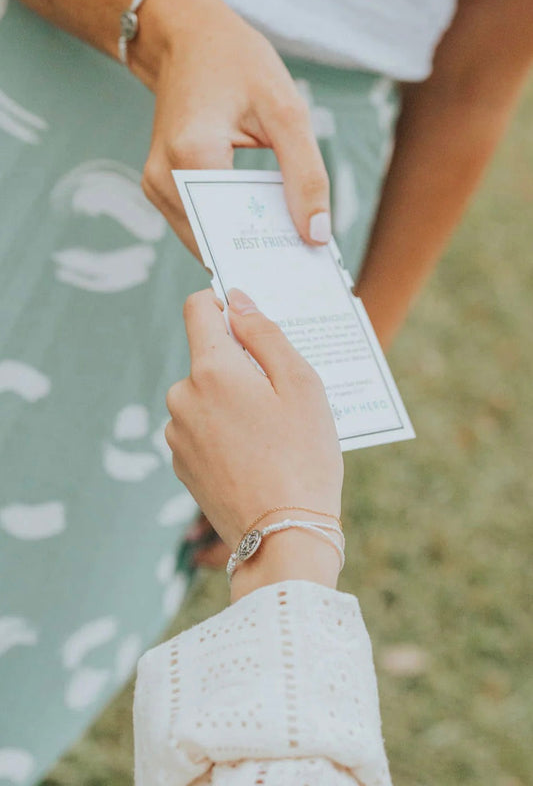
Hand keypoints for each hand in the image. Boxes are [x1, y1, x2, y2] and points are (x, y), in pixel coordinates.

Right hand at [130, 0, 330, 254]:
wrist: (188, 40)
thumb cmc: (238, 65)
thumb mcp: (287, 110)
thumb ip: (306, 175)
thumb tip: (316, 236)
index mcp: (192, 154)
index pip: (231, 230)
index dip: (267, 255)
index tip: (302, 273)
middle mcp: (164, 178)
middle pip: (215, 242)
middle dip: (256, 256)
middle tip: (299, 266)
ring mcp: (156, 186)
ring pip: (204, 241)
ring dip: (241, 246)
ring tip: (283, 248)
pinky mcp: (160, 188)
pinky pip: (198, 225)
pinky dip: (229, 229)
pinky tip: (259, 226)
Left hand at [165, 289, 343, 596]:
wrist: (283, 536)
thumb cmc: (303, 457)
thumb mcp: (302, 384)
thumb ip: (265, 333)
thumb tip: (237, 300)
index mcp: (211, 369)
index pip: (198, 307)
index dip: (224, 306)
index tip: (250, 326)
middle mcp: (182, 396)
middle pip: (207, 357)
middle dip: (239, 366)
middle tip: (278, 400)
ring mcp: (176, 432)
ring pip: (204, 394)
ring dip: (230, 401)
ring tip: (269, 436)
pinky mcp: (180, 462)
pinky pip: (200, 427)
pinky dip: (222, 431)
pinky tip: (253, 457)